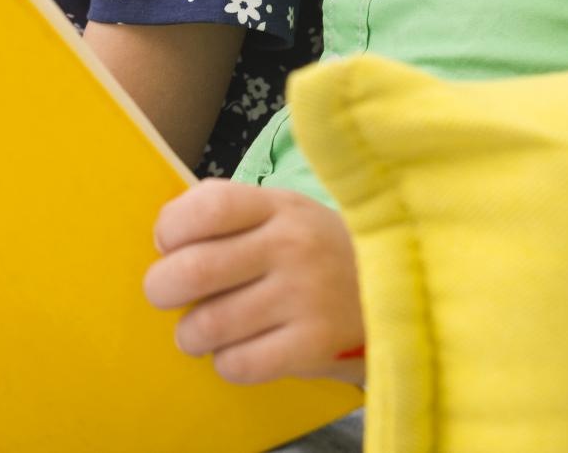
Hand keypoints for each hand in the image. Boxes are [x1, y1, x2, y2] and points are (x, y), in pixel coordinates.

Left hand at [143, 179, 364, 385]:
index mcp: (278, 205)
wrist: (405, 287)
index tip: (167, 244)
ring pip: (211, 324)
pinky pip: (242, 363)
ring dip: (190, 333)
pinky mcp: (315, 346)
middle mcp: (292, 246)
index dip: (171, 228)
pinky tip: (234, 352)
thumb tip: (165, 241)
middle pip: (197, 268)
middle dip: (162, 288)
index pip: (209, 206)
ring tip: (198, 331)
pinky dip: (225, 362)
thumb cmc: (318, 249)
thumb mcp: (283, 211)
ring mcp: (306, 297)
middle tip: (165, 294)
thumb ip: (228, 213)